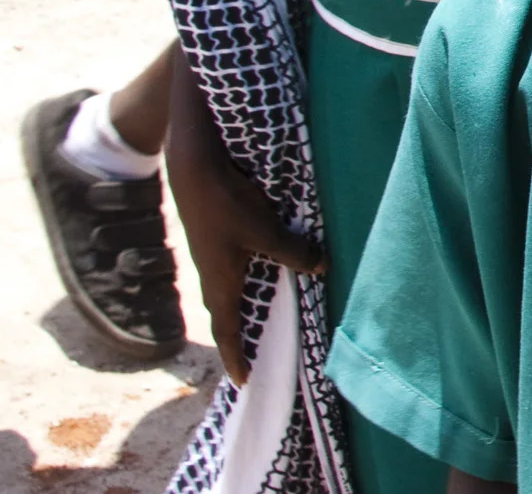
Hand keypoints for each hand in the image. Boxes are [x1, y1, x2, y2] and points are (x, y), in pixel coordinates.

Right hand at [163, 50, 321, 383]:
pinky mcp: (218, 239)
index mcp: (220, 283)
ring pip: (233, 292)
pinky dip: (249, 282)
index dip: (236, 355)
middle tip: (256, 359)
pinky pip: (235, 271)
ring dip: (245, 309)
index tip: (243, 381)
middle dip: (241, 337)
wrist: (195, 166)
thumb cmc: (227, 202)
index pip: (227, 330)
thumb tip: (321, 269)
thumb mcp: (265, 229)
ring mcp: (214, 258)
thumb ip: (293, 251)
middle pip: (229, 315)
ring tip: (263, 324)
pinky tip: (265, 275)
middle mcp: (214, 275)